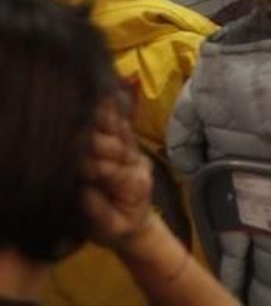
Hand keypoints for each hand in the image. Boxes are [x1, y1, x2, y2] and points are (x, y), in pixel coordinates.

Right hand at [82, 98, 154, 248]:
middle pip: (114, 146)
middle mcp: (136, 164)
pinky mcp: (131, 147)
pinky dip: (114, 112)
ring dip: (107, 118)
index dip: (91, 164)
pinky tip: (108, 96)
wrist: (138, 226)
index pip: (109, 171)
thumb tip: (83, 190)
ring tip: (96, 99)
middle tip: (78, 126)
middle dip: (96, 138)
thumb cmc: (118, 230)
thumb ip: (98, 210)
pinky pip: (123, 128)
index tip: (75, 154)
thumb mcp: (108, 229)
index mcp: (131, 185)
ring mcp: (135, 154)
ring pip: (120, 133)